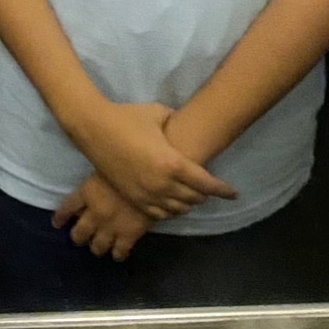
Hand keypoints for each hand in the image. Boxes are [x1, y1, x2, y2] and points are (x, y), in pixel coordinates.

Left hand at [53, 175, 150, 260]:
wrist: (153, 176)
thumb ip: (95, 181)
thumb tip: (89, 189)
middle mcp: (95, 213)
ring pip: (97, 247)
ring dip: (96, 247)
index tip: (57, 223)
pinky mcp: (129, 235)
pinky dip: (118, 254)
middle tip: (80, 237)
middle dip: (78, 237)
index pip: (66, 209)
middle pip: (79, 233)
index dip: (61, 218)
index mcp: (87, 193)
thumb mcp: (106, 167)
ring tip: (98, 247)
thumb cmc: (130, 165)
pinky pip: (120, 251)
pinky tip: (118, 254)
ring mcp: (111, 227)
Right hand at [78, 101, 236, 220]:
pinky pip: (158, 214)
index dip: (222, 190)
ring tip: (191, 197)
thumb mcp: (158, 114)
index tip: (233, 193)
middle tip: (208, 189)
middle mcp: (163, 183)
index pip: (206, 183)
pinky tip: (171, 204)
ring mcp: (146, 194)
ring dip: (187, 204)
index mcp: (173, 163)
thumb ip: (175, 122)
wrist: (94, 129)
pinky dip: (169, 211)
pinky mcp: (132, 198)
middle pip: (193, 198)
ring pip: (177, 209)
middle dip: (204, 195)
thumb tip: (183, 123)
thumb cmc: (127, 118)